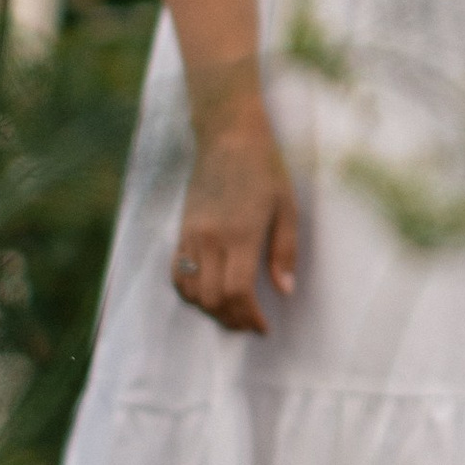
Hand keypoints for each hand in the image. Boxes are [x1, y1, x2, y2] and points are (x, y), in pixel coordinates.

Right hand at [171, 94, 299, 334]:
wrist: (228, 136)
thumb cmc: (265, 169)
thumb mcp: (287, 208)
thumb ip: (285, 251)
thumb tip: (285, 290)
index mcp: (240, 234)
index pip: (238, 292)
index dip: (250, 318)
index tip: (263, 327)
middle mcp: (211, 238)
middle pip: (212, 299)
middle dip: (232, 320)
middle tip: (250, 325)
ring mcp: (191, 234)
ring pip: (191, 290)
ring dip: (210, 310)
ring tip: (231, 314)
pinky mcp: (182, 229)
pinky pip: (176, 273)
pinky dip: (189, 293)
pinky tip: (207, 296)